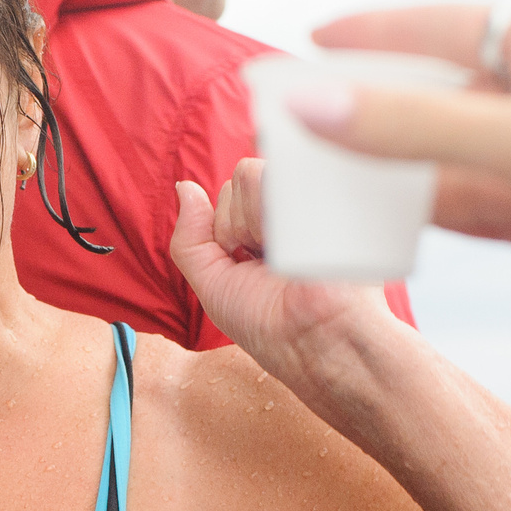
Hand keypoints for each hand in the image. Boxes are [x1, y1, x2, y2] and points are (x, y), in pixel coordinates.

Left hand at [171, 162, 394, 394]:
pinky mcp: (326, 188)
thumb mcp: (213, 284)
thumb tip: (183, 187)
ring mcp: (308, 196)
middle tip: (269, 262)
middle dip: (237, 225)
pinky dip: (269, 210)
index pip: (228, 196)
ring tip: (284, 254)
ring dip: (253, 221)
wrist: (314, 338)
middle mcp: (290, 208)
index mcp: (267, 227)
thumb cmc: (268, 323)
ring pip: (249, 174)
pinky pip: (273, 173)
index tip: (249, 263)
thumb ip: (190, 238)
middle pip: (236, 182)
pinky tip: (294, 241)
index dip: (226, 232)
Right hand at [305, 3, 510, 309]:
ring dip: (408, 166)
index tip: (317, 39)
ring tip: (333, 178)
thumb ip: (410, 127)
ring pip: (468, 153)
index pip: (448, 21)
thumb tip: (307, 105)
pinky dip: (443, 209)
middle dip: (384, 105)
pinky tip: (394, 222)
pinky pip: (493, 204)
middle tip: (313, 119)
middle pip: (453, 89)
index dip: (379, 31)